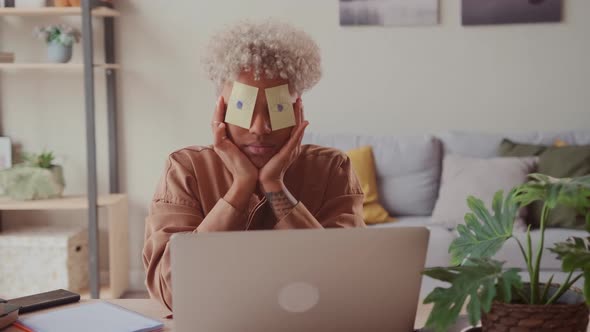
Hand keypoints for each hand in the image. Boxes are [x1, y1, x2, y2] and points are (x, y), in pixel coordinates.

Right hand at [212, 96, 257, 210]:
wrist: (248, 179)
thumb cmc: (250, 165)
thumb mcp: (248, 148)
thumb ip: (249, 138)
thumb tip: (259, 127)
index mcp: (226, 141)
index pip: (221, 122)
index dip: (222, 111)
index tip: (227, 99)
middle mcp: (221, 143)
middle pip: (215, 121)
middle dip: (217, 108)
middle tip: (220, 97)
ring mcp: (220, 147)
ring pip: (214, 127)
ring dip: (216, 114)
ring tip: (219, 103)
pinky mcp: (222, 152)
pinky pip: (217, 139)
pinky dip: (219, 131)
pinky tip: (222, 123)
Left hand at [259, 98, 308, 190]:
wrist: (268, 182)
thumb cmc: (266, 169)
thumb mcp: (269, 153)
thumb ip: (271, 144)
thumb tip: (265, 136)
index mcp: (289, 145)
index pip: (294, 127)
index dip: (295, 115)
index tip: (294, 103)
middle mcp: (293, 146)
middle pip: (298, 125)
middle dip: (299, 111)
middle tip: (299, 98)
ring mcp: (292, 149)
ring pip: (298, 129)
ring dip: (300, 116)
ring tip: (301, 104)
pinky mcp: (288, 153)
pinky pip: (296, 139)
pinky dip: (300, 130)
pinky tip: (304, 122)